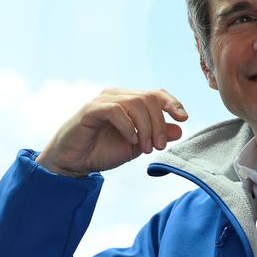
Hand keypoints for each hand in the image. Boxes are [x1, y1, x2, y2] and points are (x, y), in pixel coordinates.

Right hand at [36, 88, 187, 176]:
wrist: (73, 162)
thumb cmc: (102, 152)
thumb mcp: (136, 146)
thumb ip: (156, 136)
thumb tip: (179, 129)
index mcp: (129, 101)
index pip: (156, 94)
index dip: (172, 103)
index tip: (183, 118)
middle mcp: (117, 96)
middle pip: (149, 98)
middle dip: (159, 124)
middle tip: (159, 146)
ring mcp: (103, 101)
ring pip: (136, 103)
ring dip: (146, 127)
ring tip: (146, 147)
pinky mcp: (91, 110)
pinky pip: (116, 110)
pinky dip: (129, 126)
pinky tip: (131, 140)